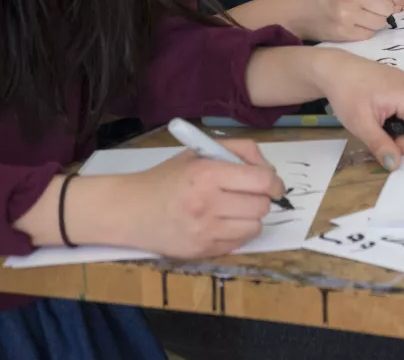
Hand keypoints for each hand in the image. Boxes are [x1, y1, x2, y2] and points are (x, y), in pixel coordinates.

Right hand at [84, 140, 283, 258]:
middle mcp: (207, 203)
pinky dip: (236, 234)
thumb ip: (238, 151)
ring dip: (250, 218)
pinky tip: (220, 224)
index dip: (274, 182)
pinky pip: (238, 244)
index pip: (261, 180)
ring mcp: (204, 231)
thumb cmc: (167, 178)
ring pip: (255, 227)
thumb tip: (269, 170)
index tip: (272, 184)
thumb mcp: (200, 153)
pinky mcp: (201, 252)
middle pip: (262, 206)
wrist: (129, 211)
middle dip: (261, 199)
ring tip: (233, 210)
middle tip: (247, 195)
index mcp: (207, 174)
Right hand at [288, 0, 399, 42]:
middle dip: (383, 6)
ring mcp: (348, 16)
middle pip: (388, 5)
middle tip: (371, 6)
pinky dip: (366, 30)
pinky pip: (369, 34)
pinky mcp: (344, 34)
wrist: (292, 12)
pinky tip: (355, 25)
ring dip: (376, 20)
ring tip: (362, 16)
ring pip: (381, 22)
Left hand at [308, 50, 403, 170]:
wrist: (337, 69)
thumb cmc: (347, 92)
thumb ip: (381, 145)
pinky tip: (382, 113)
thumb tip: (397, 165)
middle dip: (403, 142)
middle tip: (376, 131)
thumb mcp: (360, 123)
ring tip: (376, 119)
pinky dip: (399, 123)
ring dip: (399, 133)